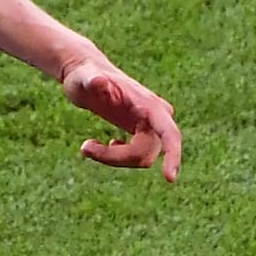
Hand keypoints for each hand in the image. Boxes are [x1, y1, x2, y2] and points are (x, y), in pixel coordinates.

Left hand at [61, 58, 181, 182]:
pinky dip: (118, 157)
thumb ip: (91, 79)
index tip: (169, 179)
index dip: (173, 155)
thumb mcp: (82, 78)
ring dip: (113, 158)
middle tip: (84, 147)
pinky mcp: (142, 132)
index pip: (169, 133)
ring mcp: (150, 125)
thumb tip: (99, 80)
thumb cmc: (83, 75)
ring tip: (86, 146)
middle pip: (146, 153)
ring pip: (141, 158)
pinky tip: (107, 144)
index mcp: (147, 103)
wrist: (86, 76)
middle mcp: (155, 115)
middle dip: (116, 158)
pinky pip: (138, 156)